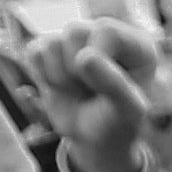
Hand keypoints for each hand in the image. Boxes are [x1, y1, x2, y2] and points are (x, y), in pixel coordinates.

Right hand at [27, 18, 165, 171]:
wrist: (94, 140)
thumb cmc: (117, 124)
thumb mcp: (127, 111)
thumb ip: (114, 84)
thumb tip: (84, 57)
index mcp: (137, 45)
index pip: (106, 30)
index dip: (97, 57)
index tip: (103, 86)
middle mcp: (107, 36)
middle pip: (74, 31)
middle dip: (76, 70)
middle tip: (91, 91)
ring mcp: (78, 41)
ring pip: (52, 42)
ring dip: (60, 76)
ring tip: (78, 90)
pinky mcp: (52, 51)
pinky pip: (35, 51)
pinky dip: (43, 75)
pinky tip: (62, 87)